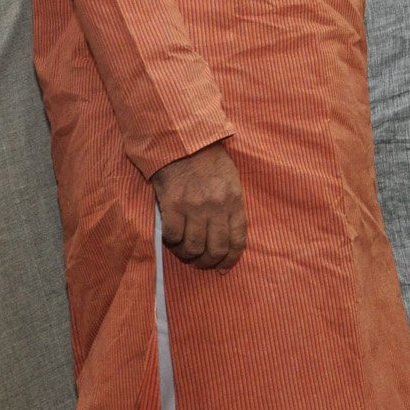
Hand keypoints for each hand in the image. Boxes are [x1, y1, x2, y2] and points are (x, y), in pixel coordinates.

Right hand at [151, 141, 246, 271]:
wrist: (184, 141)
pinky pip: (173, 237)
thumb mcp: (231, 181)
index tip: (222, 269)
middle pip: (216, 249)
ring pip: (194, 248)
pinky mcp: (173, 205)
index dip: (230, 260)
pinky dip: (172, 242)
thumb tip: (229, 236)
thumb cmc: (209, 161)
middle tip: (200, 262)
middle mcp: (216, 207)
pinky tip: (171, 237)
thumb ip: (232, 207)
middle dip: (208, 262)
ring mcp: (194, 207)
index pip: (237, 241)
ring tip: (184, 250)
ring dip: (188, 255)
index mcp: (234, 201)